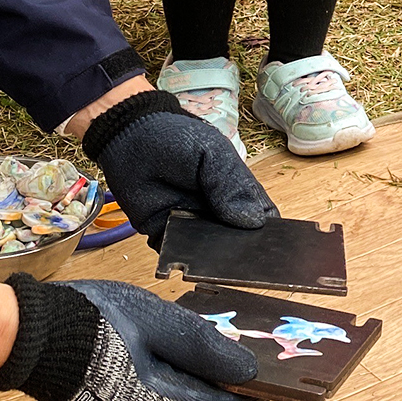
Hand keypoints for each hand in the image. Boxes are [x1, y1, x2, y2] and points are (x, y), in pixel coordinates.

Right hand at [0, 274, 258, 400]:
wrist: (31, 329)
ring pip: (175, 397)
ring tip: (221, 354)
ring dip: (199, 378)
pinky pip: (153, 389)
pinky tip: (182, 352)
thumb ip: (205, 348)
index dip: (245, 395)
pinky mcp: (108, 396)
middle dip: (223, 384)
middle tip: (249, 363)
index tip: (269, 385)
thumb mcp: (161, 324)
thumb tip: (248, 369)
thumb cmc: (97, 322)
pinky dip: (174, 374)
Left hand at [83, 90, 278, 248]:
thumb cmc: (177, 138)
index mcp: (237, 192)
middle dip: (242, 253)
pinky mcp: (163, 235)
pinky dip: (181, 260)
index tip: (273, 248)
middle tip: (245, 263)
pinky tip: (187, 261)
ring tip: (218, 264)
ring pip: (208, 252)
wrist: (128, 136)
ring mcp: (190, 226)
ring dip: (213, 260)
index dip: (270, 233)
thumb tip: (255, 222)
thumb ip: (232, 185)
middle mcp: (217, 212)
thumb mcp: (214, 153)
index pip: (262, 217)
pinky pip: (176, 254)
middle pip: (238, 240)